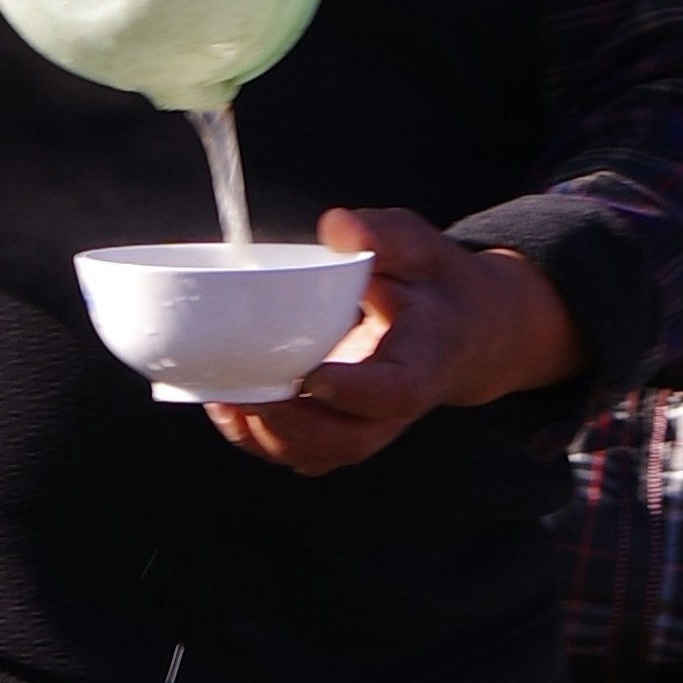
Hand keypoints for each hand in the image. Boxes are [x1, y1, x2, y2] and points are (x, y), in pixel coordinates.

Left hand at [211, 205, 581, 473]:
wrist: (459, 333)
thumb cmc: (432, 284)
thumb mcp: (419, 248)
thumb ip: (382, 236)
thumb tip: (335, 227)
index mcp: (421, 364)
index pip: (393, 392)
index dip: (352, 391)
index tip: (313, 375)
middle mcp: (394, 410)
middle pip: (347, 440)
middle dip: (293, 425)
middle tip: (246, 392)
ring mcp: (367, 428)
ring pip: (318, 455)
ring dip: (266, 436)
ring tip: (223, 399)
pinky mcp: (342, 432)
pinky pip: (300, 453)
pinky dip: (259, 440)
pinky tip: (225, 407)